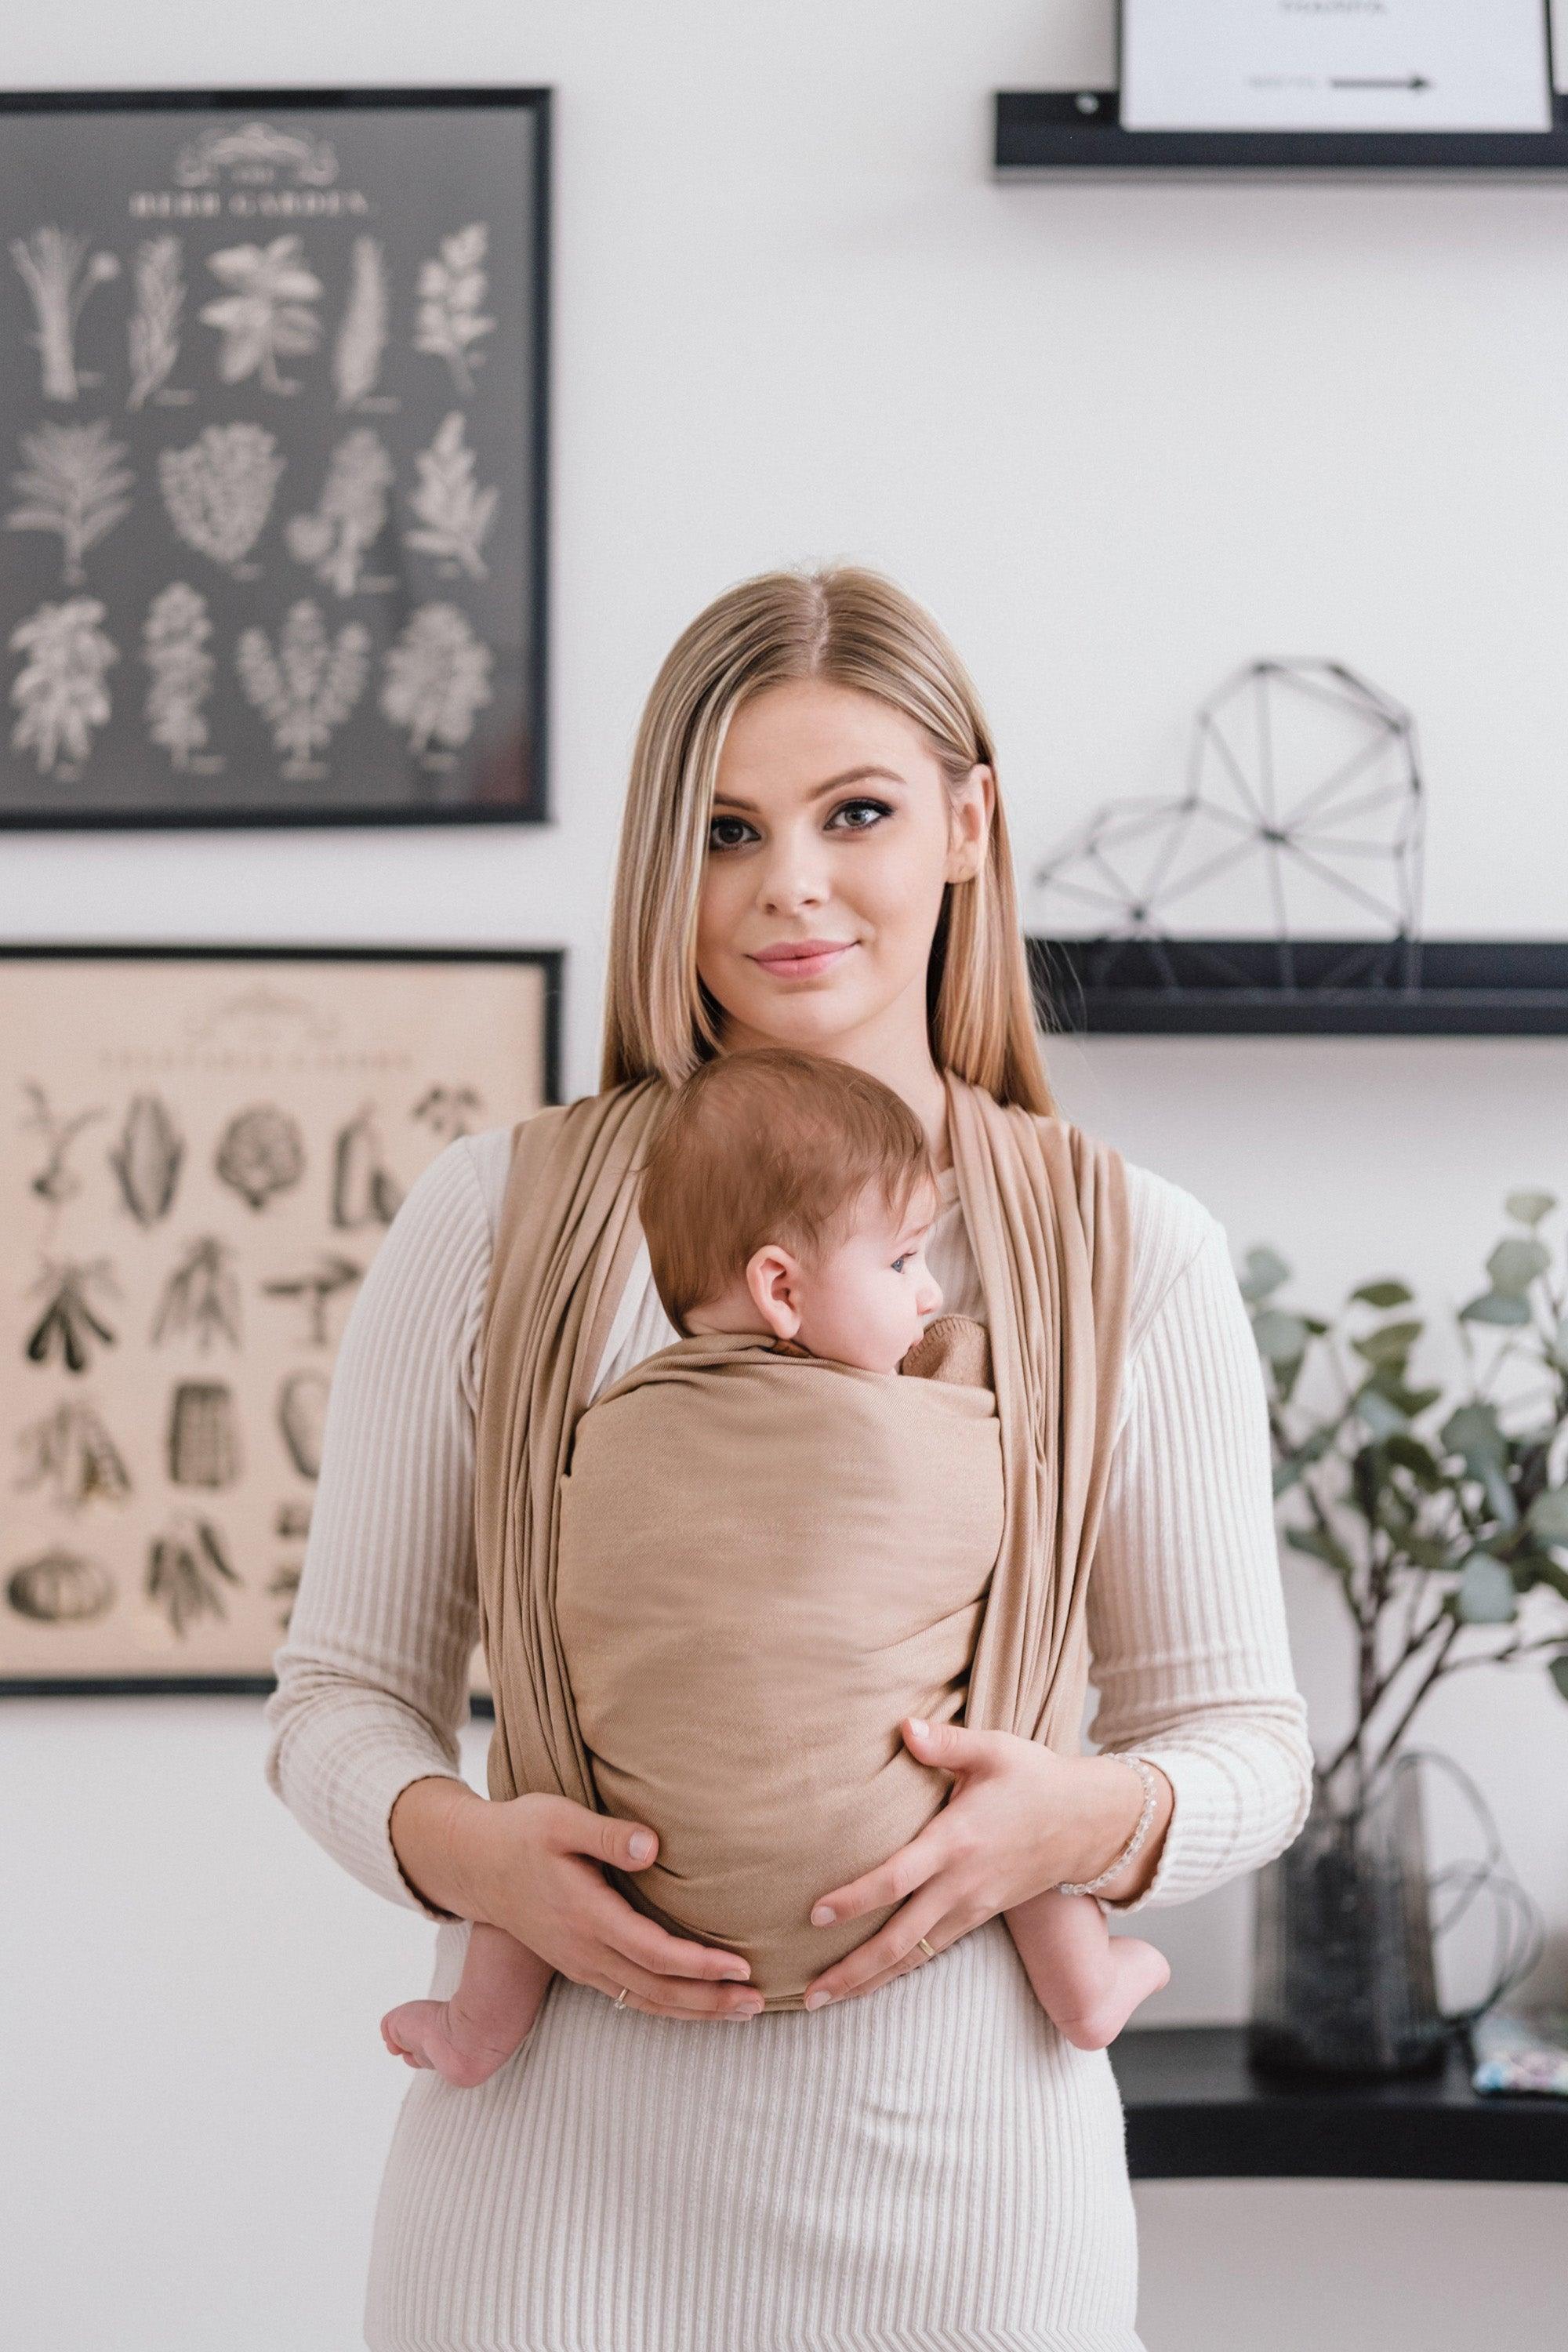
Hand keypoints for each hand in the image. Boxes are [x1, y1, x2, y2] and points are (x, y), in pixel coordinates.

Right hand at [437, 1783, 766, 2021]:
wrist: (474, 1864)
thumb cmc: (522, 1833)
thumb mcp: (559, 1819)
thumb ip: (606, 1834)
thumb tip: (652, 1846)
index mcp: (585, 1915)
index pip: (653, 1952)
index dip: (699, 1965)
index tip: (741, 1965)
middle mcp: (584, 1949)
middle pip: (656, 1989)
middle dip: (709, 2000)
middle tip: (759, 2002)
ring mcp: (580, 1962)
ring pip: (644, 2001)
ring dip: (695, 2011)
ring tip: (741, 2011)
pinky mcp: (578, 1964)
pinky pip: (629, 1996)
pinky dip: (667, 2006)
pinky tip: (695, 2005)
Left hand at [798, 1716, 1157, 2008]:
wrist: (1088, 1822)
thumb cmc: (1035, 1778)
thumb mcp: (995, 1749)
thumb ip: (946, 1742)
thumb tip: (903, 1726)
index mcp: (956, 1841)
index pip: (898, 1878)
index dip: (855, 1899)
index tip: (816, 1915)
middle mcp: (961, 1884)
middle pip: (900, 1939)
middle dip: (854, 1969)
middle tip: (808, 1996)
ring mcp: (972, 1906)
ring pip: (915, 1956)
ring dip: (870, 1980)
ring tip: (823, 1999)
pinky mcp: (979, 1915)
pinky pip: (933, 1951)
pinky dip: (899, 1970)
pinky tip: (870, 1980)